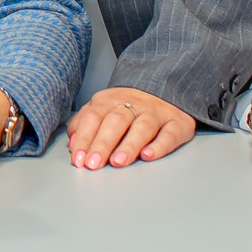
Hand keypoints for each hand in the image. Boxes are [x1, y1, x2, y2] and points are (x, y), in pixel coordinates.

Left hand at [66, 86, 197, 168]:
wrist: (168, 87)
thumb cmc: (130, 106)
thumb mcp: (104, 108)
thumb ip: (85, 123)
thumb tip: (72, 144)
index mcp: (111, 100)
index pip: (94, 116)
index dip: (85, 138)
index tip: (78, 159)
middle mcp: (134, 104)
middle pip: (116, 121)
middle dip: (103, 143)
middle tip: (94, 164)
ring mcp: (157, 113)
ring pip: (143, 127)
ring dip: (129, 145)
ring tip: (117, 162)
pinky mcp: (178, 123)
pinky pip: (170, 133)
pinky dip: (160, 145)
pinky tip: (148, 155)